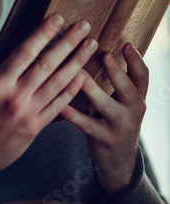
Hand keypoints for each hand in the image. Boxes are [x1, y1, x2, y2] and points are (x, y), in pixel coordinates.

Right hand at [0, 15, 97, 191]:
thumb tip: (4, 63)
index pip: (26, 51)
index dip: (44, 33)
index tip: (58, 18)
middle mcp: (15, 98)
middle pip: (49, 64)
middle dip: (69, 42)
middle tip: (84, 26)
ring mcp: (27, 116)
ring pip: (58, 83)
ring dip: (76, 62)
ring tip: (90, 46)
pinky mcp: (32, 131)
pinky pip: (58, 107)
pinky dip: (71, 91)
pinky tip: (82, 78)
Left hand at [61, 43, 147, 193]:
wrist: (119, 159)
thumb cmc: (116, 118)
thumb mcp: (124, 101)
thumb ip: (117, 80)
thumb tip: (97, 46)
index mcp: (138, 97)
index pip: (143, 76)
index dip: (135, 60)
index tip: (126, 44)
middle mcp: (133, 110)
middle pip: (128, 89)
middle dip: (116, 72)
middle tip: (105, 55)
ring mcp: (119, 126)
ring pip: (106, 105)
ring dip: (91, 89)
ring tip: (78, 73)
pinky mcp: (104, 139)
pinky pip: (86, 124)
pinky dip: (73, 114)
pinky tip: (60, 104)